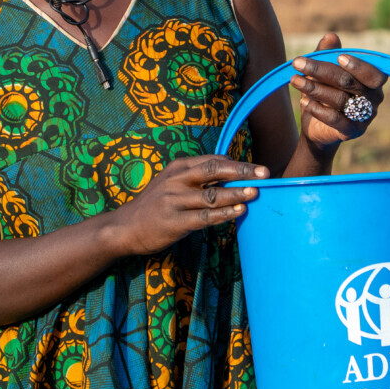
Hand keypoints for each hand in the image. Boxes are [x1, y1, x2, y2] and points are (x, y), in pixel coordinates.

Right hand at [106, 156, 269, 255]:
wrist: (125, 227)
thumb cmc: (155, 204)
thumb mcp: (171, 182)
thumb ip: (196, 176)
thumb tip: (231, 171)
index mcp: (178, 167)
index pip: (213, 160)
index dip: (237, 164)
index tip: (258, 168)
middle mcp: (176, 180)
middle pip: (215, 171)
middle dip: (242, 172)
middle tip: (264, 174)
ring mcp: (174, 201)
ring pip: (212, 195)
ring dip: (236, 194)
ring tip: (255, 192)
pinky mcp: (175, 222)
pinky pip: (205, 217)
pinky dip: (224, 214)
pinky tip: (239, 212)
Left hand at [290, 33, 387, 153]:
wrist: (318, 127)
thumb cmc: (325, 93)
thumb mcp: (324, 72)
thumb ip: (328, 54)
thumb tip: (331, 36)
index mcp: (374, 82)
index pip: (374, 73)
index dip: (358, 66)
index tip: (338, 57)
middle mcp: (374, 99)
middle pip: (349, 82)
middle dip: (321, 71)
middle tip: (297, 63)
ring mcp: (365, 117)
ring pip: (339, 99)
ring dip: (314, 88)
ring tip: (295, 80)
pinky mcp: (352, 131)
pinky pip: (335, 118)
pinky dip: (317, 108)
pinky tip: (303, 101)